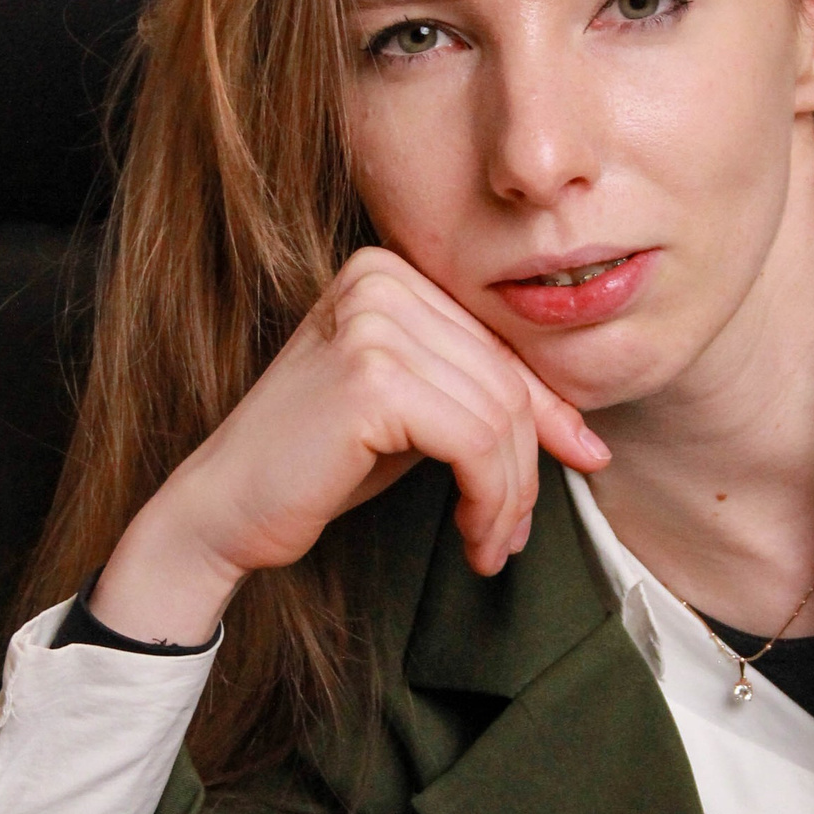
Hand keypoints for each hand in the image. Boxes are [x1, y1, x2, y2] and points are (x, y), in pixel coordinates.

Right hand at [92, 247, 610, 641]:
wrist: (224, 509)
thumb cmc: (319, 466)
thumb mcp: (417, 417)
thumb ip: (484, 398)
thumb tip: (589, 436)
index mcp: (389, 270)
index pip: (500, 344)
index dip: (549, 413)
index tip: (582, 463)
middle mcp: (380, 279)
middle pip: (506, 379)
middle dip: (525, 468)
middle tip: (510, 533)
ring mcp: (372, 321)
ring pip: (499, 415)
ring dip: (507, 496)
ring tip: (490, 543)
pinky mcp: (371, 376)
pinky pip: (475, 440)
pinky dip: (488, 498)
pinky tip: (471, 535)